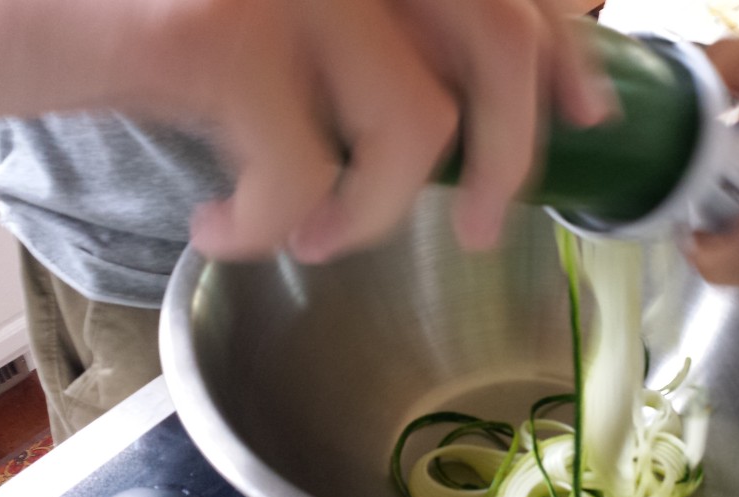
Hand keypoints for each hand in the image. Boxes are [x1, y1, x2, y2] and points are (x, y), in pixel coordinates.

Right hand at [114, 0, 608, 260]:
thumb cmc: (151, 10)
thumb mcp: (289, 13)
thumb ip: (381, 34)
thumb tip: (483, 108)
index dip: (568, 53)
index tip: (587, 114)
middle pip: (499, 44)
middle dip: (510, 156)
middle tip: (484, 225)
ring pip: (415, 125)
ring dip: (371, 212)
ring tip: (312, 233)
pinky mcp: (217, 31)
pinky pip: (299, 173)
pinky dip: (263, 228)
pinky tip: (222, 227)